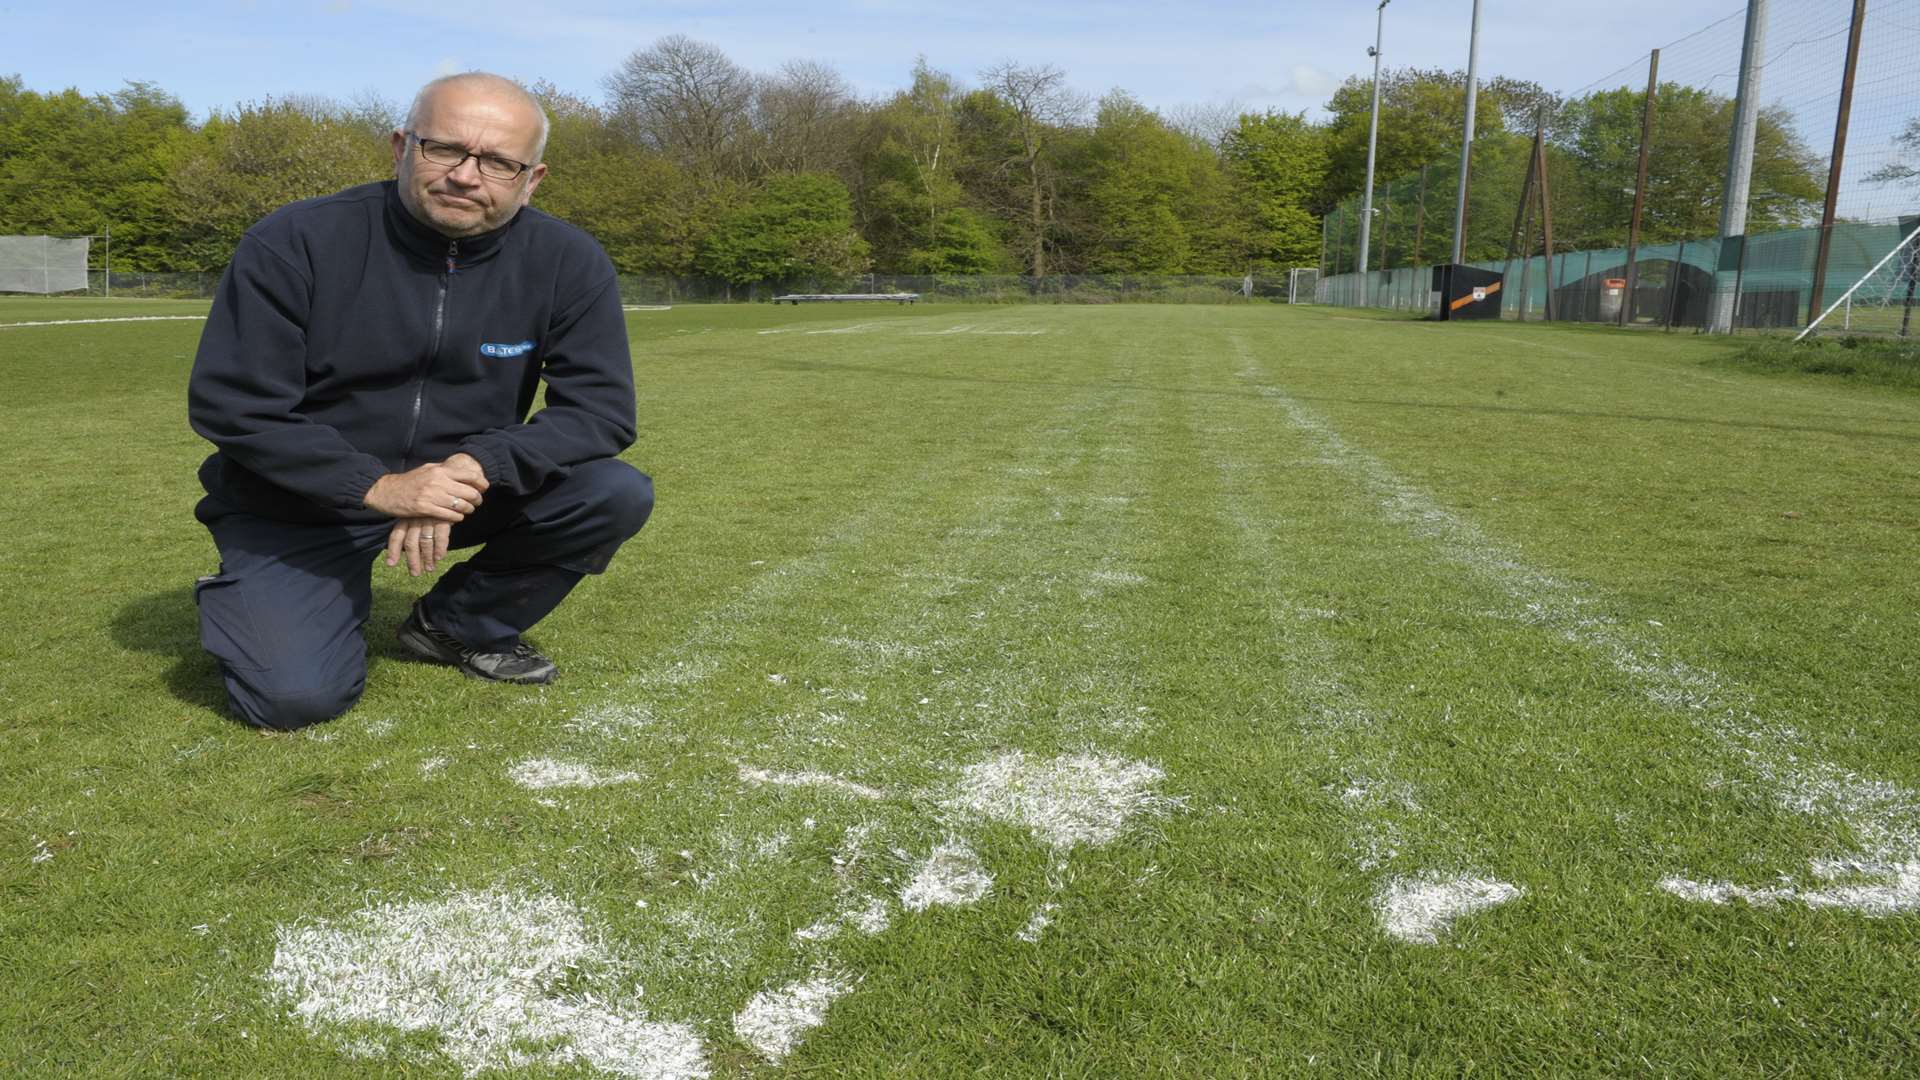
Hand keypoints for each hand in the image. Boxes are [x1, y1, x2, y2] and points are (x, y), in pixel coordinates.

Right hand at [362, 455, 489, 521]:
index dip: (481, 483)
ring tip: (468, 510)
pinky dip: (457, 518)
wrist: (386, 491)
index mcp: (440, 470)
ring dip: (468, 510)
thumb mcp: (427, 469)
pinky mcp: (425, 509)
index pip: (470, 475)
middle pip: (469, 492)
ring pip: (462, 505)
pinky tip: (457, 517)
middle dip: (477, 499)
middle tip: (477, 502)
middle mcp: (438, 481)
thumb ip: (444, 469)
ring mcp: (431, 495)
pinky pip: (450, 515)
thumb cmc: (410, 480)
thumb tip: (463, 471)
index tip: (484, 488)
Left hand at [385, 516, 449, 576]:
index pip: (397, 536)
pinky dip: (440, 548)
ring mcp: (429, 520)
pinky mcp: (443, 520)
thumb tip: (406, 552)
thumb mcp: (417, 516)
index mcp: (406, 519)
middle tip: (415, 573)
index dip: (393, 551)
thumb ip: (411, 531)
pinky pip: (440, 537)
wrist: (448, 497)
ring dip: (427, 558)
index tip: (391, 564)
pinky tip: (439, 557)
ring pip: (425, 542)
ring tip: (430, 568)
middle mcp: (415, 520)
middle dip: (412, 560)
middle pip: (411, 543)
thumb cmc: (431, 510)